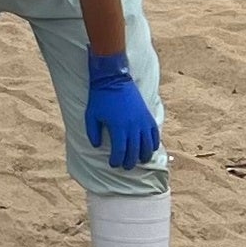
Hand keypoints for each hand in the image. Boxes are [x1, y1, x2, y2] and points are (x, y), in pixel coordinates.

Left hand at [85, 51, 160, 168]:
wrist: (113, 79)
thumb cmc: (100, 98)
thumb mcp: (91, 116)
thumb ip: (92, 133)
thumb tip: (97, 146)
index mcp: (118, 127)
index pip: (120, 151)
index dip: (117, 160)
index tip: (113, 164)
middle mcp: (133, 126)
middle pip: (134, 151)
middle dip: (130, 162)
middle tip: (125, 167)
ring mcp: (142, 121)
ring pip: (147, 145)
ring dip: (144, 155)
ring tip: (140, 161)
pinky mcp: (147, 116)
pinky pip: (154, 134)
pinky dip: (153, 143)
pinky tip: (150, 148)